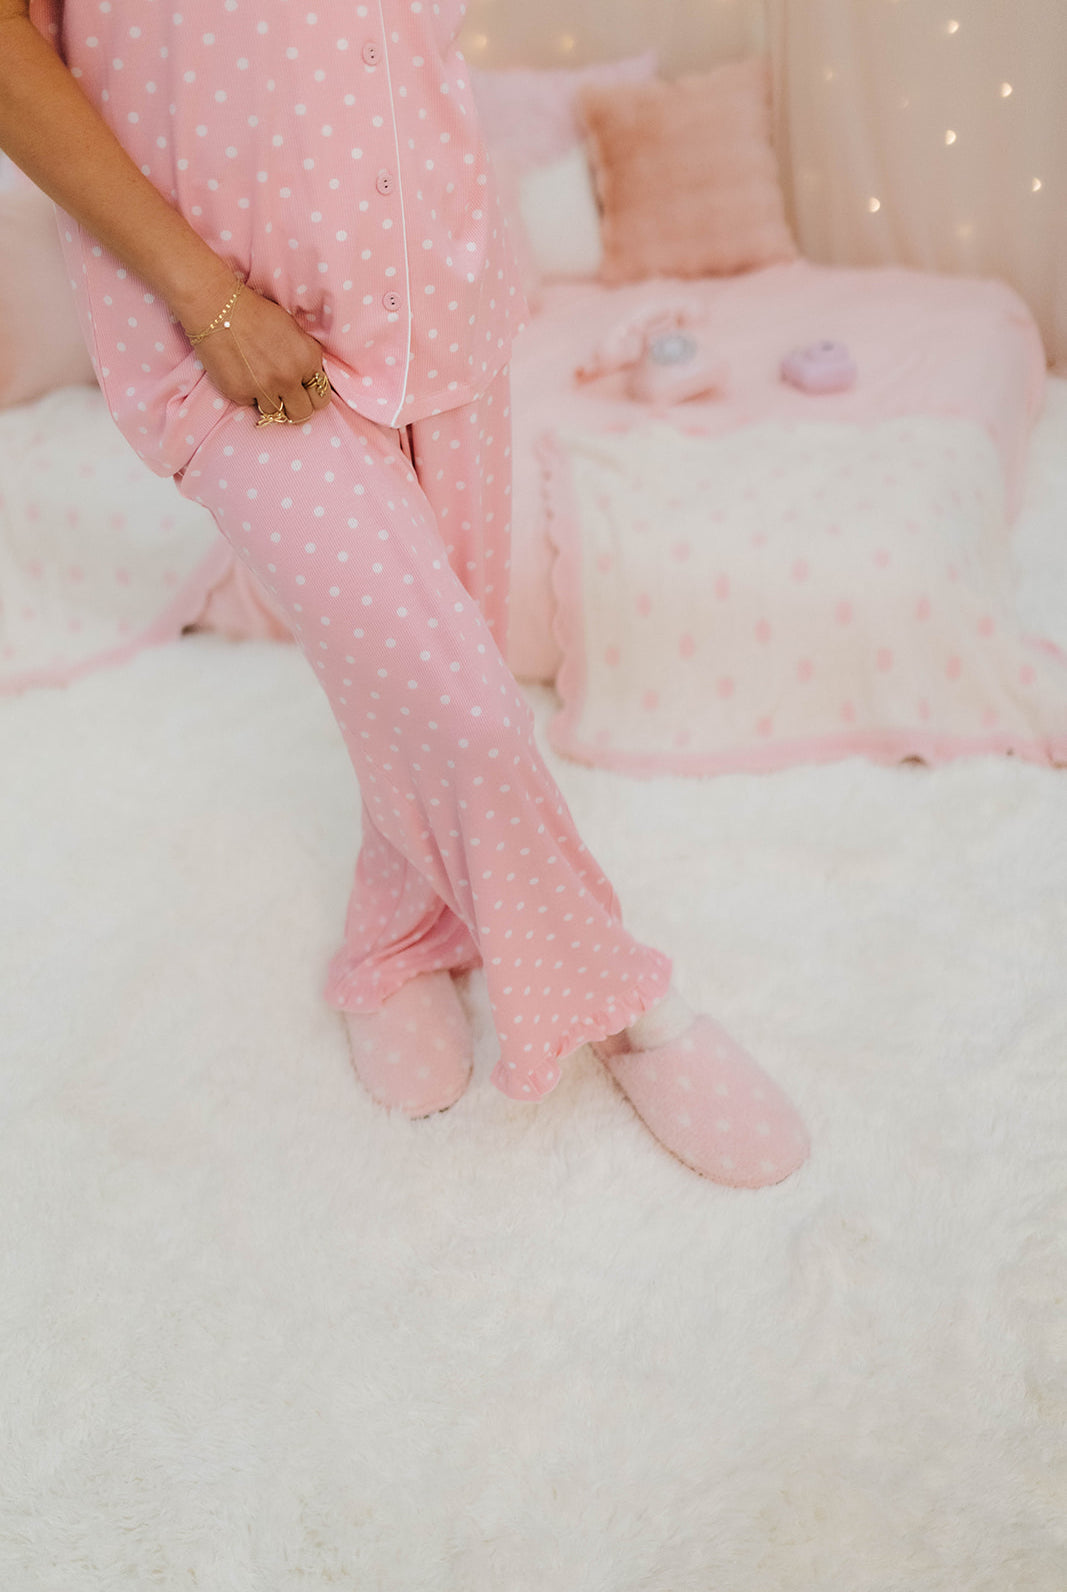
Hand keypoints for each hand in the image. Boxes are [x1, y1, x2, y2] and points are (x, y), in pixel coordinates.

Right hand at [176, 271, 332, 423]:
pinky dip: (248, 394)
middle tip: (285, 397)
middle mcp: (289, 377)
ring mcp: (265, 388)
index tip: (302, 391)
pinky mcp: (241, 394)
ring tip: (260, 381)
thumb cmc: (256, 314)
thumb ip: (306, 359)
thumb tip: (311, 381)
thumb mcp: (294, 330)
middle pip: (302, 414)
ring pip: (277, 414)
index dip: (311, 395)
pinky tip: (242, 374)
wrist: (218, 308)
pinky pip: (251, 405)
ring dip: (271, 402)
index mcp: (308, 359)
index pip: (321, 398)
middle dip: (295, 407)